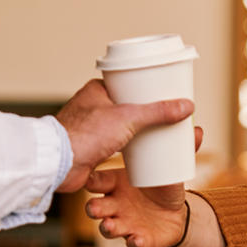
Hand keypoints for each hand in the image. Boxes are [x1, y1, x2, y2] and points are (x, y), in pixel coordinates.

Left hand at [54, 80, 192, 192]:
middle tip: (168, 114)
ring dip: (140, 129)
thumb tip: (187, 106)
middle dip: (147, 110)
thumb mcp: (129, 117)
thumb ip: (158, 112)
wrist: (59, 164)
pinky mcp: (92, 148)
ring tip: (162, 132)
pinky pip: (117, 143)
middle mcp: (93, 106)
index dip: (145, 86)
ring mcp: (92, 128)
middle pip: (127, 105)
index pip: (126, 83)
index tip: (164, 91)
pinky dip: (131, 145)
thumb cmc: (86, 134)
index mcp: (97, 90)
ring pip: (122, 125)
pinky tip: (144, 150)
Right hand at [84, 126, 203, 246]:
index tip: (89, 181)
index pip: (97, 181)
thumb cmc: (162, 185)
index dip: (91, 182)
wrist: (176, 213)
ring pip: (108, 227)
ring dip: (107, 227)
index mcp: (117, 183)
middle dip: (93, 208)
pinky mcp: (138, 239)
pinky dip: (134, 242)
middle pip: (96, 207)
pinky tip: (136, 240)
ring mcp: (124, 223)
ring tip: (110, 226)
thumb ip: (180, 151)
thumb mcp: (169, 168)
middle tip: (95, 207)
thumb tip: (199, 130)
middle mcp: (115, 205)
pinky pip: (132, 243)